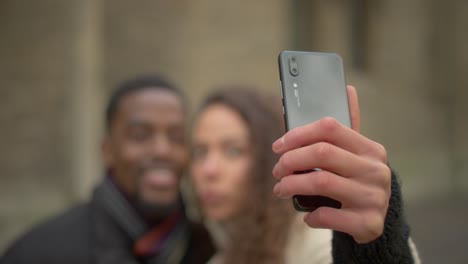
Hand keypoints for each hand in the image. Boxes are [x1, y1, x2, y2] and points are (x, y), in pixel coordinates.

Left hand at [272, 86, 390, 243]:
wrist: (375, 221)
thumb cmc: (354, 181)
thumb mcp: (353, 156)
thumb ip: (344, 129)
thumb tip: (348, 89)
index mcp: (370, 149)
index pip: (330, 128)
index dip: (298, 134)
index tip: (278, 146)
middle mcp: (375, 170)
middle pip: (321, 153)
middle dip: (290, 160)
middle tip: (277, 170)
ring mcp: (374, 197)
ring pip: (321, 182)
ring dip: (292, 186)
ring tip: (280, 189)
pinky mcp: (369, 223)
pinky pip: (329, 214)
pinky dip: (311, 215)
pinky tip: (307, 214)